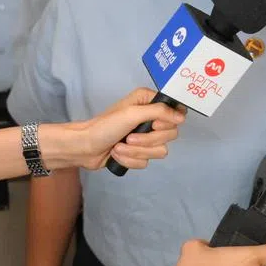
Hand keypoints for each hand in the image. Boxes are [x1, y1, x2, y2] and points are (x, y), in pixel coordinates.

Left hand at [45, 88, 185, 170]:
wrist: (84, 148)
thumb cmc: (104, 126)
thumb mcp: (132, 114)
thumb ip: (159, 112)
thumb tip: (182, 117)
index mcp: (149, 102)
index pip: (176, 113)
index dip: (167, 122)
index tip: (153, 125)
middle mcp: (150, 118)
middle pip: (170, 135)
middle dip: (147, 141)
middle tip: (129, 137)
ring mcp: (145, 137)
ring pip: (160, 151)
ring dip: (136, 152)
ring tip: (120, 146)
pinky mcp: (139, 153)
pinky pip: (147, 162)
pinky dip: (131, 160)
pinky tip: (118, 154)